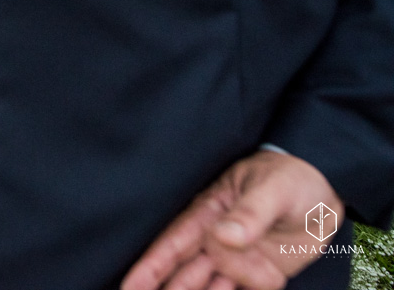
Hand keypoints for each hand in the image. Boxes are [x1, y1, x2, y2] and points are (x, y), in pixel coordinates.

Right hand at [121, 151, 343, 289]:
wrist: (326, 190)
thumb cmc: (292, 177)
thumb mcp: (274, 189)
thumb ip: (249, 213)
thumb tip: (222, 236)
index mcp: (210, 211)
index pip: (173, 242)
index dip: (150, 265)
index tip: (130, 285)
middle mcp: (216, 237)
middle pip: (182, 271)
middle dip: (162, 288)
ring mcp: (236, 257)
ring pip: (206, 285)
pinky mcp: (258, 272)